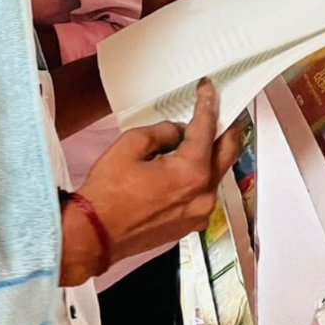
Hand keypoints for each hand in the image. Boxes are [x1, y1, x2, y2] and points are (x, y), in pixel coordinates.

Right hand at [61, 79, 242, 283]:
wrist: (95, 235)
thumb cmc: (108, 193)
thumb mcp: (131, 145)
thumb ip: (162, 132)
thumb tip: (177, 133)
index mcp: (192, 171)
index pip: (207, 127)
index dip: (208, 103)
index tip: (209, 89)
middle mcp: (204, 194)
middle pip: (228, 151)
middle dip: (228, 127)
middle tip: (225, 110)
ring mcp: (201, 213)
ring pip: (216, 173)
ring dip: (211, 153)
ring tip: (198, 137)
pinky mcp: (192, 224)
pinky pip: (204, 193)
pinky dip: (200, 175)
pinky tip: (184, 167)